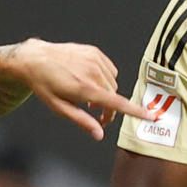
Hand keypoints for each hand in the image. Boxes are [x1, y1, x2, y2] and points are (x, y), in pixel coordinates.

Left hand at [7, 39, 150, 139]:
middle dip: (109, 108)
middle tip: (95, 115)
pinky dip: (105, 78)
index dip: (135, 111)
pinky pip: (110, 70)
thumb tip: (99, 134)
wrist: (35, 59)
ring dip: (106, 93)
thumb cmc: (45, 85)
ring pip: (113, 83)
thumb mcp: (59, 108)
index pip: (116, 103)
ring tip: (88, 96)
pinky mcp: (94, 51)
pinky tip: (90, 80)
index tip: (151, 117)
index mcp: (84, 89)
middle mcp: (92, 72)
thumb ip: (82, 121)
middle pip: (114, 96)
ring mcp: (94, 59)